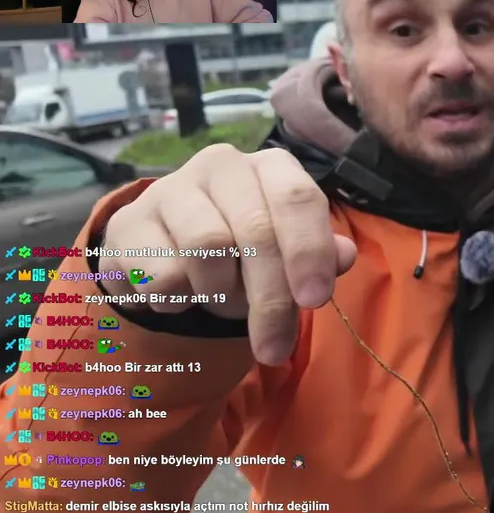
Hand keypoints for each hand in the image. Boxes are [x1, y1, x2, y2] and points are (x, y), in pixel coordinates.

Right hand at [99, 145, 356, 364]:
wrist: (164, 251)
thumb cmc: (244, 247)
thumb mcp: (289, 250)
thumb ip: (320, 253)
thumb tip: (344, 257)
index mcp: (271, 166)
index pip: (297, 197)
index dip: (309, 250)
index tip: (314, 300)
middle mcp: (222, 164)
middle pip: (255, 232)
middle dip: (270, 298)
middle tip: (274, 347)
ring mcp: (170, 188)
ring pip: (208, 250)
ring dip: (223, 296)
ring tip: (222, 301)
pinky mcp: (129, 222)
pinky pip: (163, 275)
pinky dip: (180, 302)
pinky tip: (182, 295)